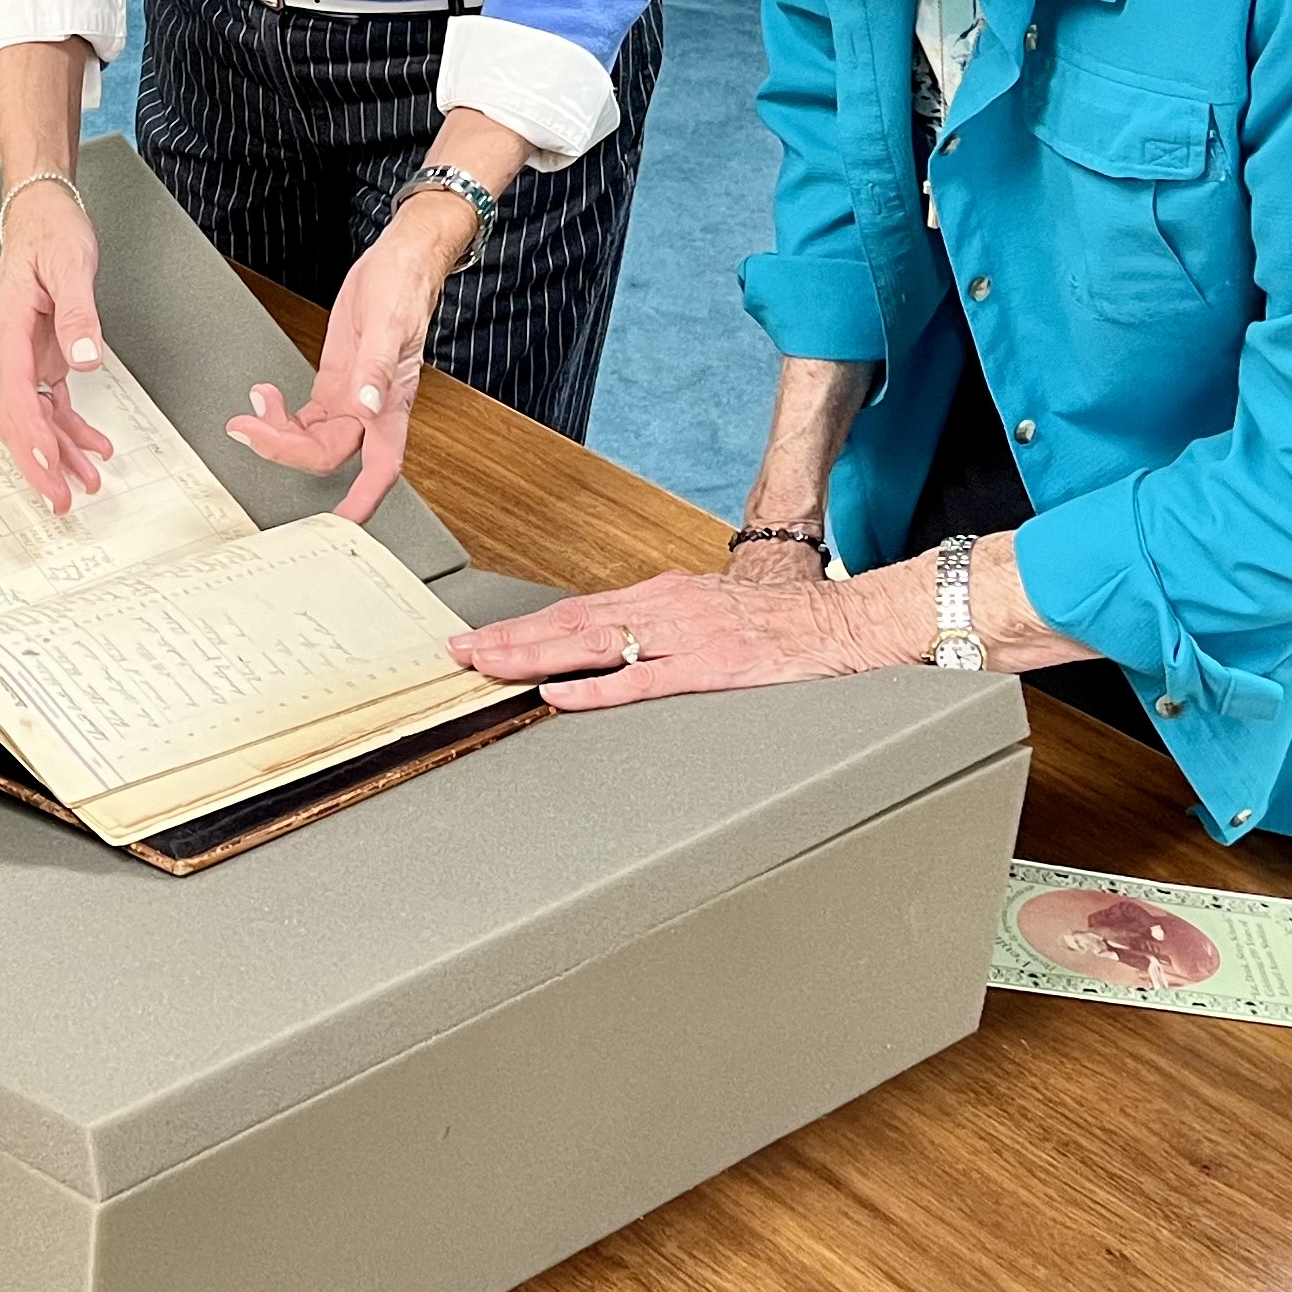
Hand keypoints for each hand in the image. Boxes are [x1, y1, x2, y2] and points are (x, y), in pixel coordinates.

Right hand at [0, 177, 111, 506]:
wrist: (44, 212)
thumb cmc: (50, 232)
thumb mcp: (71, 266)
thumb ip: (78, 314)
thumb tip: (86, 358)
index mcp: (10, 327)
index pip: (16, 393)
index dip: (30, 435)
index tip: (47, 465)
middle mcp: (13, 347)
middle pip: (17, 418)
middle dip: (37, 461)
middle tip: (59, 498)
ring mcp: (27, 354)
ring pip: (34, 417)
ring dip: (58, 453)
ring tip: (85, 484)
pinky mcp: (44, 354)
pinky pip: (52, 402)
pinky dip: (71, 428)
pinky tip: (94, 447)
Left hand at [225, 203, 455, 520]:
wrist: (400, 259)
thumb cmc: (404, 288)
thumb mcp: (387, 324)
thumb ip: (375, 369)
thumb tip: (366, 407)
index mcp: (389, 404)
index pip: (379, 468)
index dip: (361, 502)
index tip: (337, 525)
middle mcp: (370, 409)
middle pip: (326, 453)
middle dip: (284, 448)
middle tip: (247, 430)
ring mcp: (352, 397)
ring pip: (312, 438)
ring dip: (276, 433)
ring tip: (251, 410)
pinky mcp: (337, 381)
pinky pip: (307, 416)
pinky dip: (280, 414)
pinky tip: (264, 396)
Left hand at [448, 565, 910, 708]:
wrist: (832, 621)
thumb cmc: (773, 619)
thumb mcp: (703, 608)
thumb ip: (655, 626)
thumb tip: (606, 643)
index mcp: (658, 597)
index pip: (574, 611)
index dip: (522, 626)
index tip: (479, 639)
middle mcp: (660, 610)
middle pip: (568, 624)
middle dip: (509, 639)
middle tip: (459, 653)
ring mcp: (681, 638)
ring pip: (591, 646)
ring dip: (534, 657)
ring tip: (488, 667)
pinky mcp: (707, 669)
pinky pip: (641, 682)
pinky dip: (596, 689)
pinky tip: (561, 695)